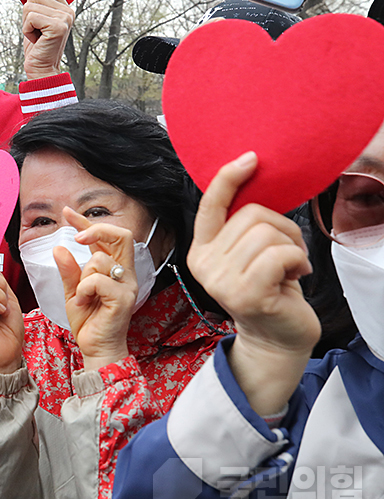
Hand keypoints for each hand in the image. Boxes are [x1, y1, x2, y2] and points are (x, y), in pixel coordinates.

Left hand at [17, 0, 74, 80]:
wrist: (41, 69)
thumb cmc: (36, 46)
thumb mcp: (35, 20)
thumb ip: (35, 4)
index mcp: (64, 7)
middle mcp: (68, 11)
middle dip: (26, 13)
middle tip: (35, 30)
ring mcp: (65, 18)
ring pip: (29, 6)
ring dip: (26, 23)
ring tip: (36, 35)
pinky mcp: (58, 27)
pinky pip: (30, 18)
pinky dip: (26, 30)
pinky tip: (36, 40)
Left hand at [54, 208, 136, 370]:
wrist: (95, 348)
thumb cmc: (88, 322)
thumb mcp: (72, 292)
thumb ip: (68, 270)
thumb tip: (58, 247)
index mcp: (113, 269)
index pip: (106, 237)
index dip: (86, 222)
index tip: (67, 213)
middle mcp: (125, 274)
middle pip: (122, 235)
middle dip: (97, 229)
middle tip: (76, 237)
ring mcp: (127, 285)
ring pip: (100, 259)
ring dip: (82, 275)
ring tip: (81, 296)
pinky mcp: (124, 298)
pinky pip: (98, 280)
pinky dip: (85, 288)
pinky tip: (85, 301)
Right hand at [187, 152, 319, 414]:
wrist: (277, 338)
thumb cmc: (270, 290)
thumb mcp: (249, 255)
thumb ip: (244, 228)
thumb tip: (256, 181)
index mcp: (201, 250)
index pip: (210, 205)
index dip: (229, 177)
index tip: (251, 159)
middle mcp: (204, 264)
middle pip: (251, 215)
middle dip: (283, 228)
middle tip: (289, 254)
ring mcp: (221, 281)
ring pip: (267, 234)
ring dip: (292, 247)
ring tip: (292, 268)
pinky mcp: (245, 294)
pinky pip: (280, 254)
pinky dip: (298, 260)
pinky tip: (297, 276)